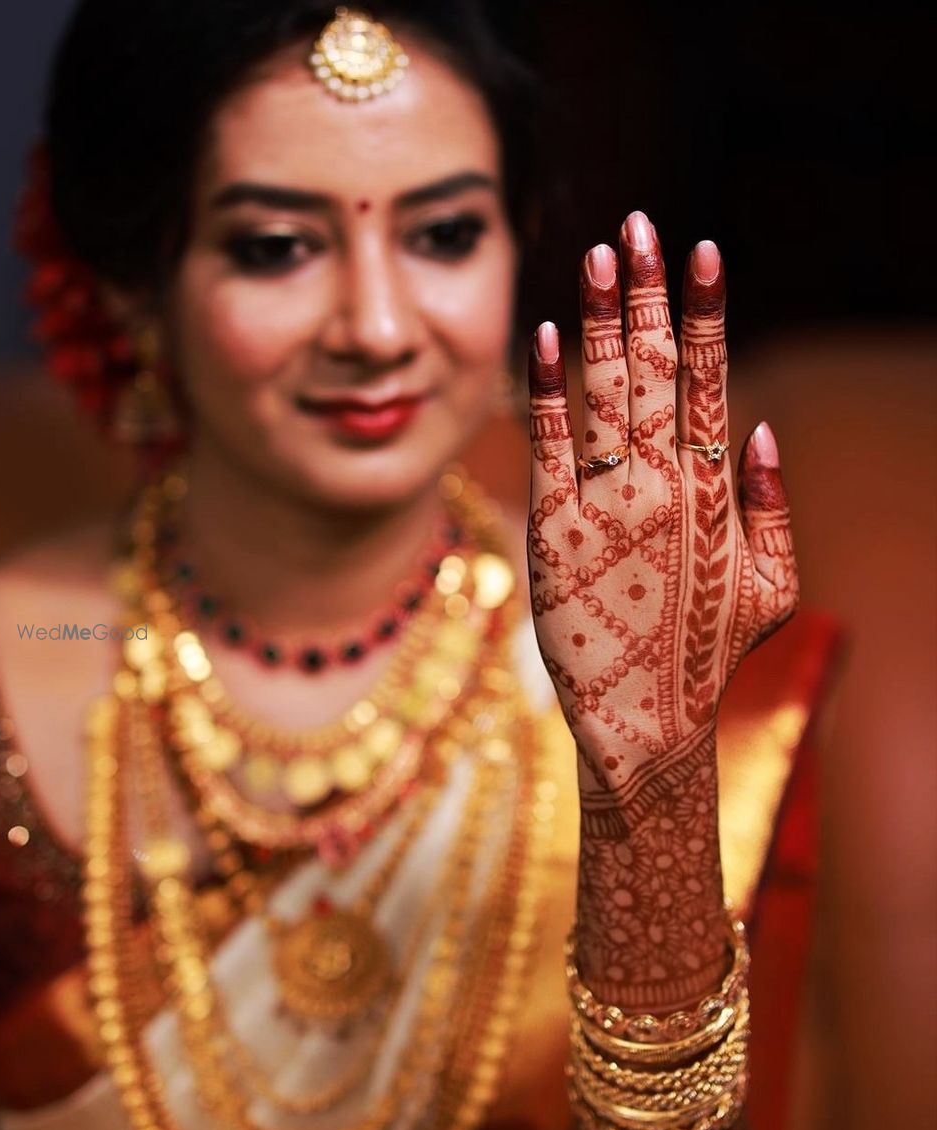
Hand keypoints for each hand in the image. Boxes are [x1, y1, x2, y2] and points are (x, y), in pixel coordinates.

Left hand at [527, 210, 797, 789]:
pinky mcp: (552, 532)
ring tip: (596, 255)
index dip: (706, 312)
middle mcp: (662, 486)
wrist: (641, 726)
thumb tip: (766, 429)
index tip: (701, 250)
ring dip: (599, 320)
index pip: (712, 381)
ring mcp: (604, 505)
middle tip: (639, 223)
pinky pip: (546, 446)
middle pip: (656, 369)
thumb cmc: (706, 658)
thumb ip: (771, 508)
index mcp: (716, 492)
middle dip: (648, 292)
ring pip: (603, 392)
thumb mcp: (772, 588)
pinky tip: (537, 338)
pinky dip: (542, 390)